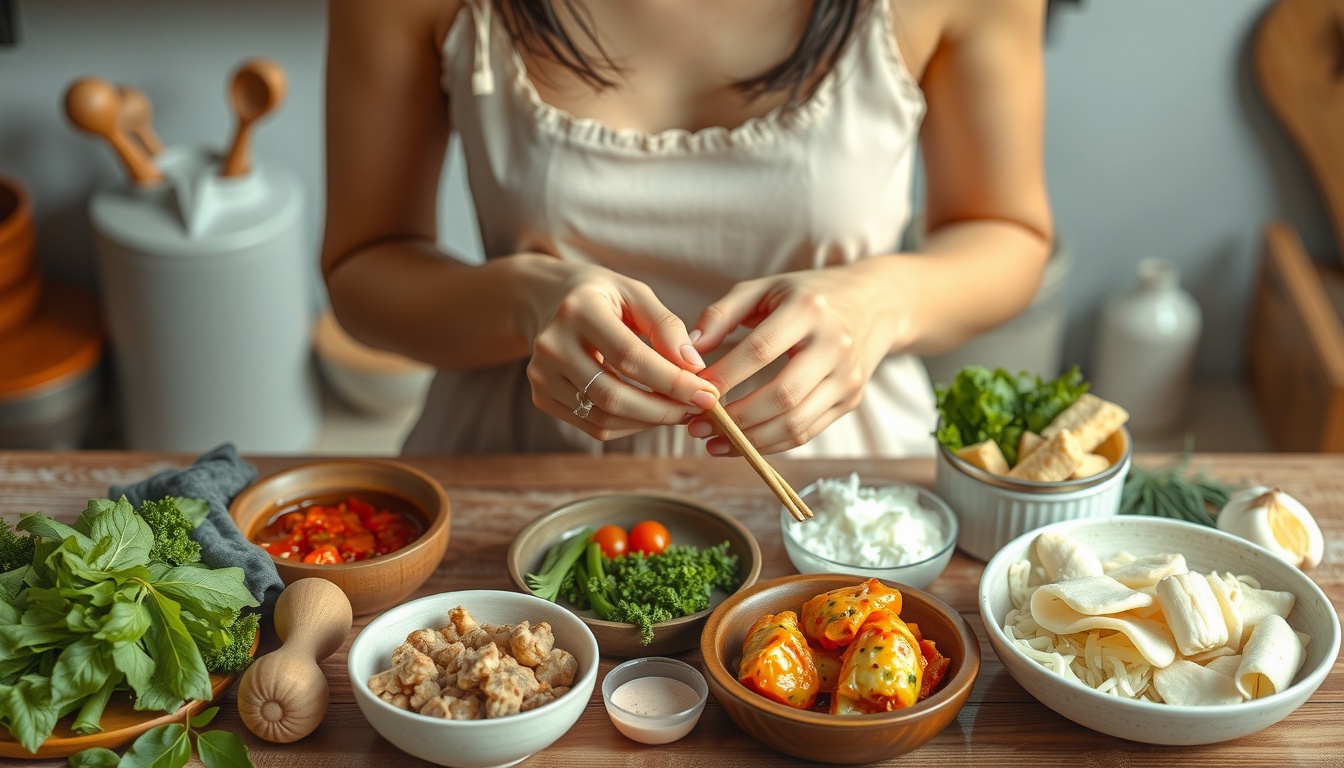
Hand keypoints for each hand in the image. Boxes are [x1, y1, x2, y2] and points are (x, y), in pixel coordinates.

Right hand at [524, 261, 719, 439]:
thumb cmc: (603, 296)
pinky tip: (651, 413)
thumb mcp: (636, 294)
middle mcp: (552, 345)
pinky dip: (630, 426)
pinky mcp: (541, 396)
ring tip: (679, 410)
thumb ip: (666, 327)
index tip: (708, 393)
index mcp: (578, 310)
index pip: (630, 357)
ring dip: (650, 421)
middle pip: (613, 396)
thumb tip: (694, 367)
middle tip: (698, 409)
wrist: (547, 300)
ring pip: (604, 418)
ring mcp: (541, 375)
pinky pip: (593, 426)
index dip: (672, 381)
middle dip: (664, 409)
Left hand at [686, 264, 897, 454]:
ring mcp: (847, 376)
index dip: (724, 376)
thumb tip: (686, 351)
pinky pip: (807, 432)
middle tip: (697, 426)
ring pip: (796, 423)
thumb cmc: (803, 295)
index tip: (692, 392)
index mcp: (809, 309)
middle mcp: (835, 344)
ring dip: (750, 440)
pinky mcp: (851, 400)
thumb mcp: (762, 289)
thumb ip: (720, 315)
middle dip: (735, 418)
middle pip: (783, 395)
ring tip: (713, 442)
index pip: (761, 350)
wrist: (872, 303)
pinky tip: (741, 445)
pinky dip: (770, 445)